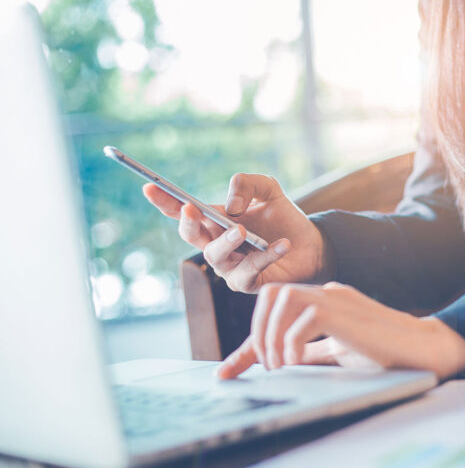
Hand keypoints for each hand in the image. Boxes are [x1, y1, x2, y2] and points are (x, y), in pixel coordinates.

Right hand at [143, 174, 333, 291]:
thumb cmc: (284, 218)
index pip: (183, 212)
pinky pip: (250, 271)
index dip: (164, 201)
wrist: (312, 245)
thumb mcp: (268, 190)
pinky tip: (283, 244)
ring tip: (243, 230)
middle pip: (191, 236)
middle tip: (193, 209)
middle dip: (188, 223)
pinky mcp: (249, 283)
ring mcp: (230, 266)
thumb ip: (247, 184)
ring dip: (226, 241)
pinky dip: (265, 255)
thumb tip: (231, 206)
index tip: (149, 186)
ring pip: (216, 256)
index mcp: (215, 221)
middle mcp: (217, 245)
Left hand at [216, 282, 464, 379]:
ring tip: (279, 364)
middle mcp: (326, 294)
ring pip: (282, 299)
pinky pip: (304, 317)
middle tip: (265, 366)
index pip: (273, 311)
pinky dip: (291, 342)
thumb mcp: (339, 354)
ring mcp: (336, 299)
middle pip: (271, 296)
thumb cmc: (387, 353)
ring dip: (271, 336)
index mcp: (323, 301)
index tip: (226, 373)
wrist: (425, 350)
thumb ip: (312, 352)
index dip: (247, 343)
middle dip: (256, 333)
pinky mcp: (345, 312)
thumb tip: (281, 360)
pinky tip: (295, 361)